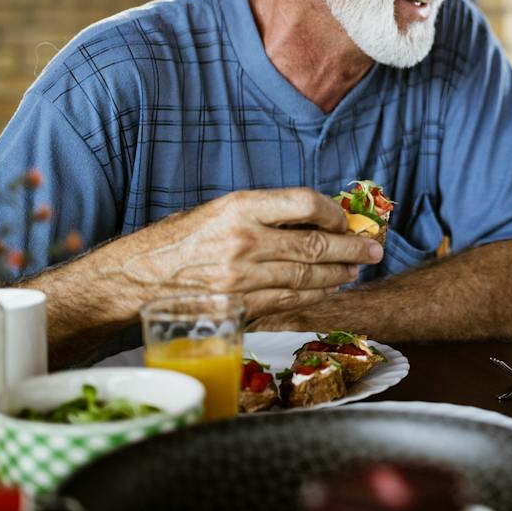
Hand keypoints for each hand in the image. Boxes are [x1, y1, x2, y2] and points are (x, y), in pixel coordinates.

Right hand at [126, 187, 382, 322]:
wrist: (138, 278)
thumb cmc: (179, 239)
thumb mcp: (219, 210)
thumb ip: (264, 213)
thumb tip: (314, 217)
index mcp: (240, 207)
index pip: (305, 203)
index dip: (334, 212)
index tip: (346, 218)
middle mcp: (244, 241)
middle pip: (315, 244)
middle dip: (351, 248)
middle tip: (374, 249)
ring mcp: (243, 278)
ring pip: (307, 276)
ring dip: (338, 274)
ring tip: (356, 269)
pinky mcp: (240, 306)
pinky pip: (288, 300)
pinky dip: (314, 295)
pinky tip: (330, 289)